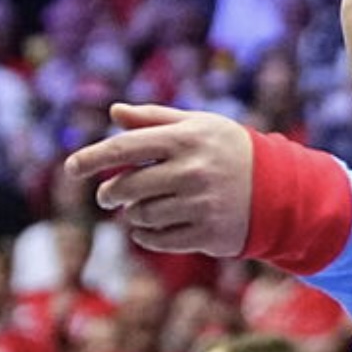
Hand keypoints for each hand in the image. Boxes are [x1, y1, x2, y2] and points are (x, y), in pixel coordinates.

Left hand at [69, 103, 253, 256]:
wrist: (280, 189)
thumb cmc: (231, 151)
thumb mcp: (199, 126)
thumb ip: (155, 119)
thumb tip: (114, 112)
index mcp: (185, 139)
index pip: (125, 148)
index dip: (92, 158)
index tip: (71, 169)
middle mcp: (192, 171)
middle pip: (128, 187)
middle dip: (111, 193)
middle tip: (108, 196)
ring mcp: (200, 204)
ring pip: (142, 215)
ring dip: (133, 214)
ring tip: (141, 208)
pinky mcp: (207, 233)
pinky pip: (158, 239)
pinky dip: (145, 235)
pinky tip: (147, 229)